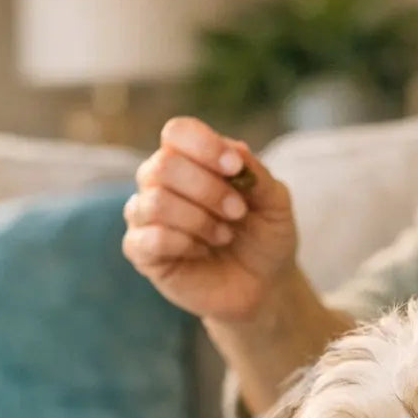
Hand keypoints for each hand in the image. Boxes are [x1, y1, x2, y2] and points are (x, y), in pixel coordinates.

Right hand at [123, 117, 298, 322]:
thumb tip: (233, 149)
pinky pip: (146, 239)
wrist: (263, 285)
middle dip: (208, 189)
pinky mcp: (142, 253)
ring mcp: (146, 217)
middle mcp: (160, 182)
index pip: (177, 132)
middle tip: (237, 212)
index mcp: (189, 159)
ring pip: (154, 202)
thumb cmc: (264, 236)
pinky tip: (200, 251)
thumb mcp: (275, 202)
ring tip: (224, 236)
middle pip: (163, 166)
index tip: (235, 169)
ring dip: (198, 219)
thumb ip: (256, 173)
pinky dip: (181, 243)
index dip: (204, 146)